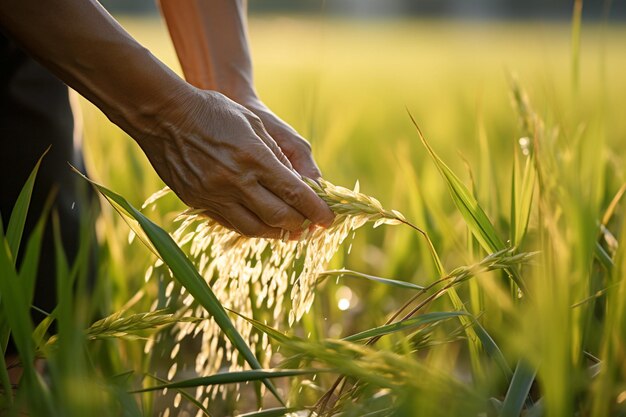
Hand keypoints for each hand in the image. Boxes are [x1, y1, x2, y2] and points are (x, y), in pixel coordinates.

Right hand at [136, 86, 333, 237]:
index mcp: (254, 158)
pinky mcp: (198, 201)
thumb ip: (276, 155)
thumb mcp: (254, 123)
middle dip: (300, 225)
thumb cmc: (214, 112)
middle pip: (278, 217)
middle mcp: (236, 181)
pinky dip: (250, 227)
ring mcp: (214, 194)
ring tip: (288, 230)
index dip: (316, 210)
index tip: (329, 219)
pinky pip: (230, 223)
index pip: (295, 194)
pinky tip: (260, 224)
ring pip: (254, 228)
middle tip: (310, 224)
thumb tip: (297, 183)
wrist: (163, 115)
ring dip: (276, 232)